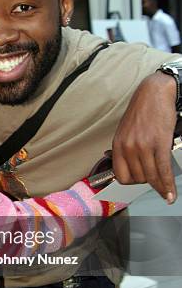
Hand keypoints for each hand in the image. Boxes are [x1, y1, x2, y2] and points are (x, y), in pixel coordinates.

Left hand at [112, 72, 176, 202]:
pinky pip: (163, 170)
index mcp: (118, 144)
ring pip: (151, 177)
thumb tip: (128, 167)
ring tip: (165, 193)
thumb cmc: (142, 111)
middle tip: (155, 179)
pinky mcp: (160, 143)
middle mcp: (129, 147)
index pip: (121, 175)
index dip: (131, 182)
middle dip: (147, 182)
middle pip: (138, 178)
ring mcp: (144, 146)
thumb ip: (125, 149)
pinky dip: (168, 185)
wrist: (154, 93)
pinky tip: (170, 194)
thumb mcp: (125, 130)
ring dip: (160, 187)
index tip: (139, 183)